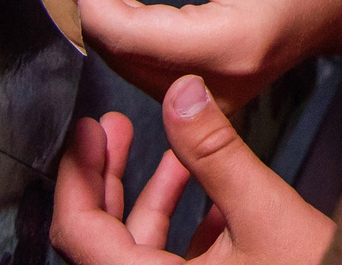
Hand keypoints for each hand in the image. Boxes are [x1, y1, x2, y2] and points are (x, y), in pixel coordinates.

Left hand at [50, 74, 335, 264]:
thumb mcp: (264, 213)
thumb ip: (216, 152)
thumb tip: (181, 93)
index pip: (79, 232)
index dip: (76, 175)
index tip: (86, 130)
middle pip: (101, 238)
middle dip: (109, 176)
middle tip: (112, 128)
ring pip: (140, 247)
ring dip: (153, 194)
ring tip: (171, 148)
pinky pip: (174, 260)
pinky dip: (184, 222)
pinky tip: (209, 189)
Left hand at [52, 0, 341, 109]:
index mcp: (225, 45)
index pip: (121, 29)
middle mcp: (217, 89)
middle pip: (118, 52)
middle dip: (88, 0)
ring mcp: (215, 105)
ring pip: (126, 66)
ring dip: (104, 17)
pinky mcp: (211, 104)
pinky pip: (148, 72)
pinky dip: (129, 33)